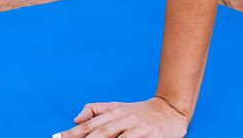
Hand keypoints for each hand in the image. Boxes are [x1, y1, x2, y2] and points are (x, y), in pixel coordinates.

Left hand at [53, 97, 187, 137]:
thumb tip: (75, 118)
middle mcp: (123, 119)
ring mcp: (137, 127)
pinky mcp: (152, 135)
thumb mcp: (116, 107)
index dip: (73, 133)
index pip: (89, 125)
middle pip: (100, 133)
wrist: (170, 110)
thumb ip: (95, 111)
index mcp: (113, 113)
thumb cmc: (139, 112)